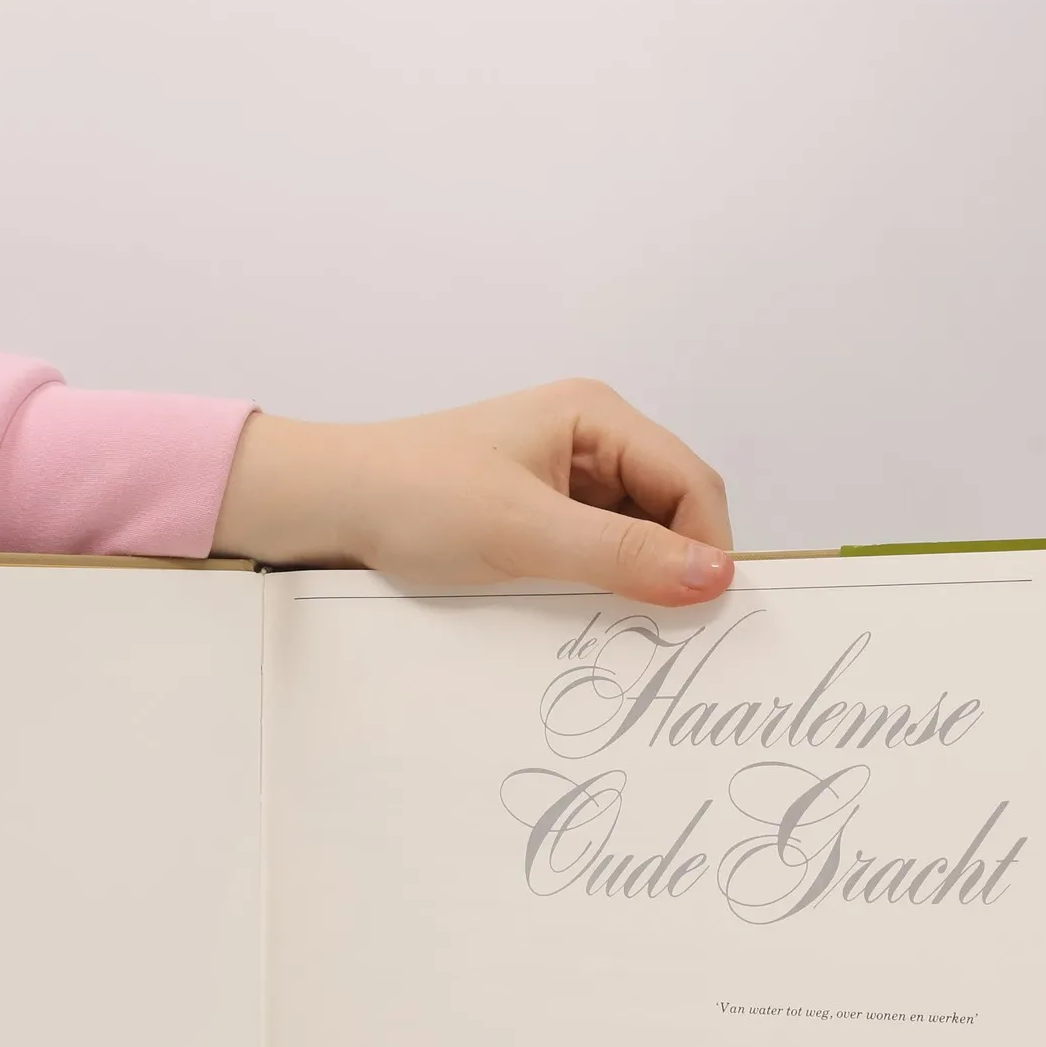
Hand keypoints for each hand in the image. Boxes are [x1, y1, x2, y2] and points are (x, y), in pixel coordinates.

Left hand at [213, 379, 733, 604]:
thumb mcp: (525, 533)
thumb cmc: (413, 498)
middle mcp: (589, 439)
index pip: (691, 482)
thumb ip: (622, 555)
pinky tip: (577, 611)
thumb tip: (716, 577)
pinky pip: (593, 551)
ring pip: (634, 536)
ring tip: (609, 621)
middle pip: (671, 508)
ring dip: (631, 579)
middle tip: (661, 629)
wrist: (328, 504)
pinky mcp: (537, 512)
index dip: (708, 546)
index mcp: (596, 416)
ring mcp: (563, 476)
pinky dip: (595, 583)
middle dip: (672, 565)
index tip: (703, 612)